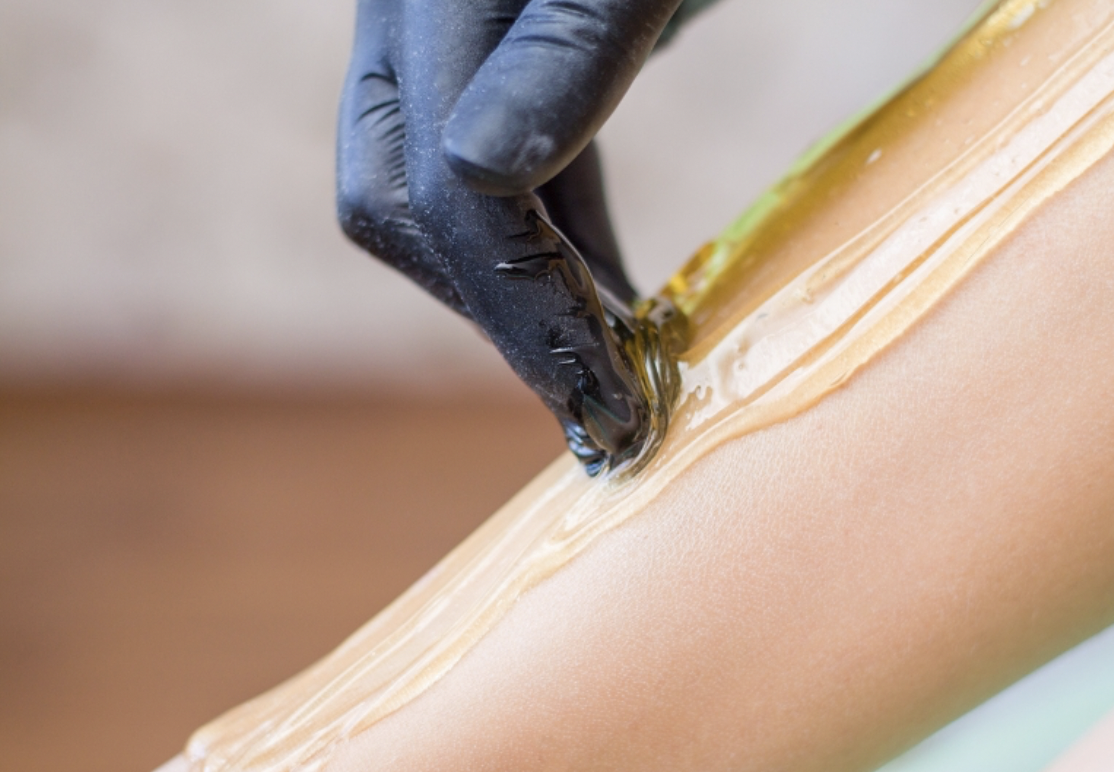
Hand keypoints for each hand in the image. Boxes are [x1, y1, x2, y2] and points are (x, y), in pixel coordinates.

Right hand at [335, 0, 688, 473]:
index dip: (521, 311)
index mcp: (433, 1)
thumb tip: (476, 168)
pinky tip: (604, 298)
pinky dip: (549, 248)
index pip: (438, 188)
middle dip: (498, 320)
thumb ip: (564, 46)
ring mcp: (445, 42)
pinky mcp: (492, 55)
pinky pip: (496, 174)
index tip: (609, 400)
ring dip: (520, 297)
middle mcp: (414, 25)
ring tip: (609, 373)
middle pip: (398, 209)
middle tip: (598, 405)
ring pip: (435, 202)